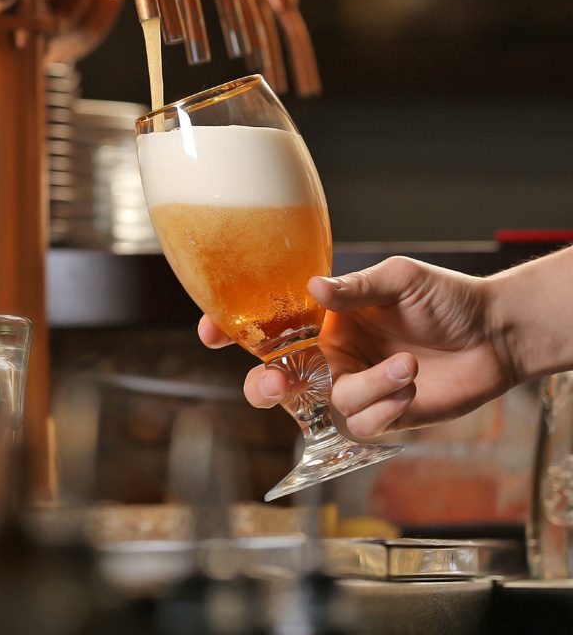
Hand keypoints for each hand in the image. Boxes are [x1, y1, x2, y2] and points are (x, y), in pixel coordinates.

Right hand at [199, 256, 517, 436]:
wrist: (495, 335)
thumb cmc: (445, 296)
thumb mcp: (398, 279)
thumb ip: (354, 288)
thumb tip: (311, 287)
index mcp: (323, 317)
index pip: (266, 325)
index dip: (231, 330)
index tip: (209, 332)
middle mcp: (331, 353)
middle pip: (275, 380)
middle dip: (265, 386)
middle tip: (280, 383)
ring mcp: (355, 385)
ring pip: (327, 404)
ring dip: (366, 389)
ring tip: (406, 365)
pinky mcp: (383, 414)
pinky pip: (362, 424)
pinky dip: (386, 407)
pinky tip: (412, 384)